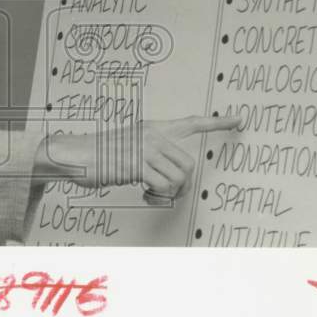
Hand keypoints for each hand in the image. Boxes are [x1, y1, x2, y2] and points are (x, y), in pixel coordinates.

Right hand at [34, 114, 238, 204]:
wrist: (77, 154)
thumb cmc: (103, 155)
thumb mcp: (131, 145)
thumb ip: (153, 152)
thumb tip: (173, 175)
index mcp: (155, 128)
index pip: (192, 123)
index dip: (218, 123)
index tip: (239, 120)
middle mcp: (153, 135)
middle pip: (189, 164)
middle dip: (184, 185)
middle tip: (168, 192)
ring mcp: (145, 148)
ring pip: (179, 178)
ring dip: (170, 193)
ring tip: (152, 192)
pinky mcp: (137, 164)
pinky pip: (163, 186)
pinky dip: (157, 196)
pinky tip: (144, 193)